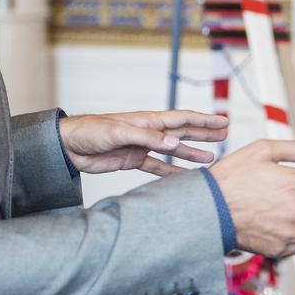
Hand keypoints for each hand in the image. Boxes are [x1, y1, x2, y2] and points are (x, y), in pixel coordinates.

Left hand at [59, 110, 227, 176]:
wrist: (68, 146)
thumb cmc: (91, 131)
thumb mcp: (119, 132)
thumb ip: (148, 137)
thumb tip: (175, 141)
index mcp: (148, 120)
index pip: (182, 118)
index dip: (203, 119)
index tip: (222, 120)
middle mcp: (149, 131)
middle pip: (182, 131)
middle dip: (204, 133)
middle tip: (225, 133)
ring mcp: (142, 146)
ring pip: (173, 150)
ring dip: (192, 153)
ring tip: (211, 158)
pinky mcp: (133, 159)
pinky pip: (158, 166)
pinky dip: (172, 171)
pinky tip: (184, 176)